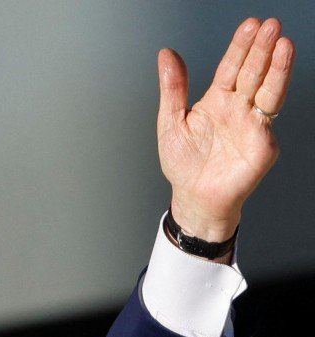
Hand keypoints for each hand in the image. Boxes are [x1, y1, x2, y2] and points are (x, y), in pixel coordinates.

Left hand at [157, 17, 294, 242]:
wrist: (193, 197)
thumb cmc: (184, 163)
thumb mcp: (170, 121)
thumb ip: (173, 88)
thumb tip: (166, 54)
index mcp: (218, 100)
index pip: (232, 67)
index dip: (241, 46)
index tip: (250, 25)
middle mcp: (239, 108)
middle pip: (254, 73)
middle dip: (263, 49)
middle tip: (271, 25)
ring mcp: (253, 125)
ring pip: (269, 92)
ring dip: (277, 69)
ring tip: (284, 45)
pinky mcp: (262, 145)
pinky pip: (266, 124)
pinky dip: (269, 105)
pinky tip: (273, 86)